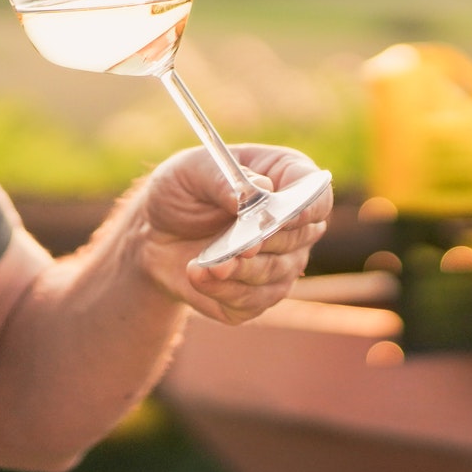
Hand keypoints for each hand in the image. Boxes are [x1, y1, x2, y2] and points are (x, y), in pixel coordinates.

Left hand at [135, 145, 331, 325]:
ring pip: (276, 273)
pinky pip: (252, 301)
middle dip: (265, 242)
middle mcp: (293, 224)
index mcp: (286, 178)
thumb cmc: (182, 190)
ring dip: (242, 270)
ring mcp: (280, 263)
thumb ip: (221, 178)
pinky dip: (223, 290)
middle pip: (301, 238)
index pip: (316, 195)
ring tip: (210, 264)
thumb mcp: (190, 170)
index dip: (306, 207)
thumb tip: (253, 194)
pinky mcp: (258, 296)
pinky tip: (198, 274)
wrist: (155, 233)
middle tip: (240, 246)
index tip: (281, 215)